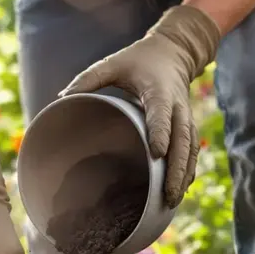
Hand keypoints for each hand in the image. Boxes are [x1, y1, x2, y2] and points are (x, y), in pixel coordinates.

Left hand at [60, 5, 220, 206]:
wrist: (172, 53)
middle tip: (168, 194)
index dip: (160, 132)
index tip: (157, 152)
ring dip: (184, 174)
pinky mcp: (187, 124)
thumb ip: (90, 78)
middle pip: (182, 139)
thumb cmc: (137, 61)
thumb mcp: (113, 64)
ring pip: (190, 148)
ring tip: (173, 200)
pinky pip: (192, 149)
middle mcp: (176, 106)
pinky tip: (181, 189)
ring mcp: (184, 116)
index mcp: (158, 91)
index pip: (161, 113)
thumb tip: (62, 96)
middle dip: (176, 167)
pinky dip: (188, 169)